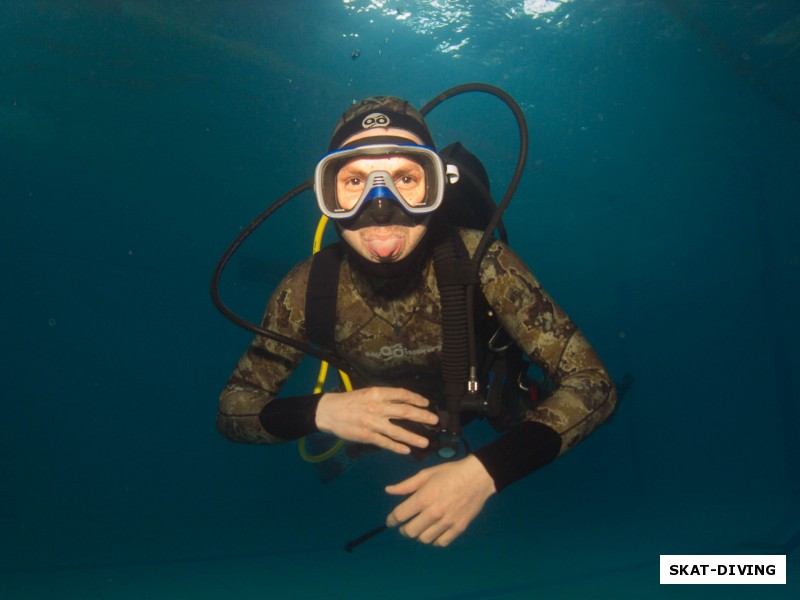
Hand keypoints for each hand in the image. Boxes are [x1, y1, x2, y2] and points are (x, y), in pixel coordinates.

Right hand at [315, 387, 438, 454]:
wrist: (328, 411)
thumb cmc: (349, 401)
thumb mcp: (367, 393)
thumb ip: (384, 397)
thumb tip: (403, 401)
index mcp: (378, 393)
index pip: (402, 395)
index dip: (416, 399)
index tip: (426, 403)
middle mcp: (377, 407)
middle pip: (405, 412)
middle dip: (422, 417)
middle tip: (434, 421)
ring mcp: (373, 423)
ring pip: (398, 431)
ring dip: (413, 437)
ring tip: (425, 443)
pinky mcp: (367, 436)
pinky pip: (385, 443)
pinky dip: (397, 448)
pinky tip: (406, 451)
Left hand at [385, 455, 495, 546]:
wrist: (478, 477)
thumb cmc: (450, 473)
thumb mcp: (426, 474)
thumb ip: (406, 485)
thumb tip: (388, 490)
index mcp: (424, 497)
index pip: (400, 515)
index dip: (391, 520)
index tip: (391, 521)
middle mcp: (434, 512)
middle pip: (410, 531)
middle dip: (404, 529)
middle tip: (405, 524)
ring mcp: (447, 522)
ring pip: (424, 539)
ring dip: (419, 534)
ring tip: (420, 527)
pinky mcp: (458, 528)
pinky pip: (441, 542)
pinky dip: (435, 540)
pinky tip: (434, 531)